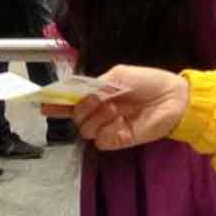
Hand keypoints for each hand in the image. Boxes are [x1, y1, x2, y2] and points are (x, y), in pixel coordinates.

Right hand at [60, 66, 189, 149]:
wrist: (173, 98)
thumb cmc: (148, 82)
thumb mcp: (118, 75)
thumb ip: (95, 84)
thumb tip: (74, 92)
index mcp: (98, 93)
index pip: (71, 100)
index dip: (55, 102)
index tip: (42, 102)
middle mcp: (100, 111)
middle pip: (75, 117)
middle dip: (82, 108)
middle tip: (98, 99)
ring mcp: (109, 126)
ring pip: (86, 129)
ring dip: (98, 118)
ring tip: (116, 109)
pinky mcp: (119, 140)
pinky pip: (102, 140)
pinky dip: (109, 130)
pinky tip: (122, 122)